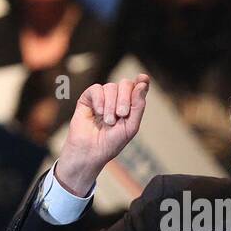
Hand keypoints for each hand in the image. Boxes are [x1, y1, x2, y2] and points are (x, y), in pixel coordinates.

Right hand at [56, 74, 149, 196]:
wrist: (90, 151)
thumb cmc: (111, 142)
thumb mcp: (131, 126)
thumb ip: (138, 106)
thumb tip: (142, 83)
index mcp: (129, 105)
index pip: (137, 87)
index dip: (142, 81)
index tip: (143, 79)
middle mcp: (117, 99)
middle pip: (125, 84)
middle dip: (125, 99)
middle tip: (121, 114)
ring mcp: (102, 97)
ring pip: (111, 87)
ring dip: (111, 105)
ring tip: (108, 121)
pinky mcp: (88, 98)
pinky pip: (96, 89)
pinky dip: (99, 100)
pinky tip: (99, 112)